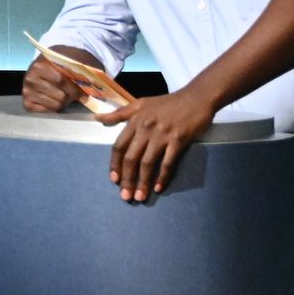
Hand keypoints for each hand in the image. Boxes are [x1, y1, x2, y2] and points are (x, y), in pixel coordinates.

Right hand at [22, 50, 94, 113]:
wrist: (48, 64)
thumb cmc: (64, 65)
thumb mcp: (74, 63)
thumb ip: (82, 74)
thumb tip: (94, 91)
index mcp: (40, 65)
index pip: (61, 80)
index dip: (75, 87)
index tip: (83, 90)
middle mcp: (30, 78)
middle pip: (60, 95)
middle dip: (70, 96)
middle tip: (73, 93)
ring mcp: (26, 91)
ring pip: (56, 105)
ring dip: (63, 102)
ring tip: (63, 95)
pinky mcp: (27, 103)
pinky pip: (48, 112)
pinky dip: (54, 108)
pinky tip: (54, 100)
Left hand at [99, 84, 218, 202]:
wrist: (197, 97)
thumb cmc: (168, 102)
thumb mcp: (140, 103)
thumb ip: (119, 114)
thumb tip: (97, 117)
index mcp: (135, 121)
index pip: (119, 146)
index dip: (115, 164)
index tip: (114, 180)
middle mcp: (145, 129)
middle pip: (131, 158)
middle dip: (127, 179)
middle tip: (125, 196)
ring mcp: (162, 135)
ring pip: (148, 163)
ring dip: (142, 182)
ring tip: (140, 197)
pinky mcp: (179, 139)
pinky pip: (168, 162)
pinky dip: (162, 176)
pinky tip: (159, 188)